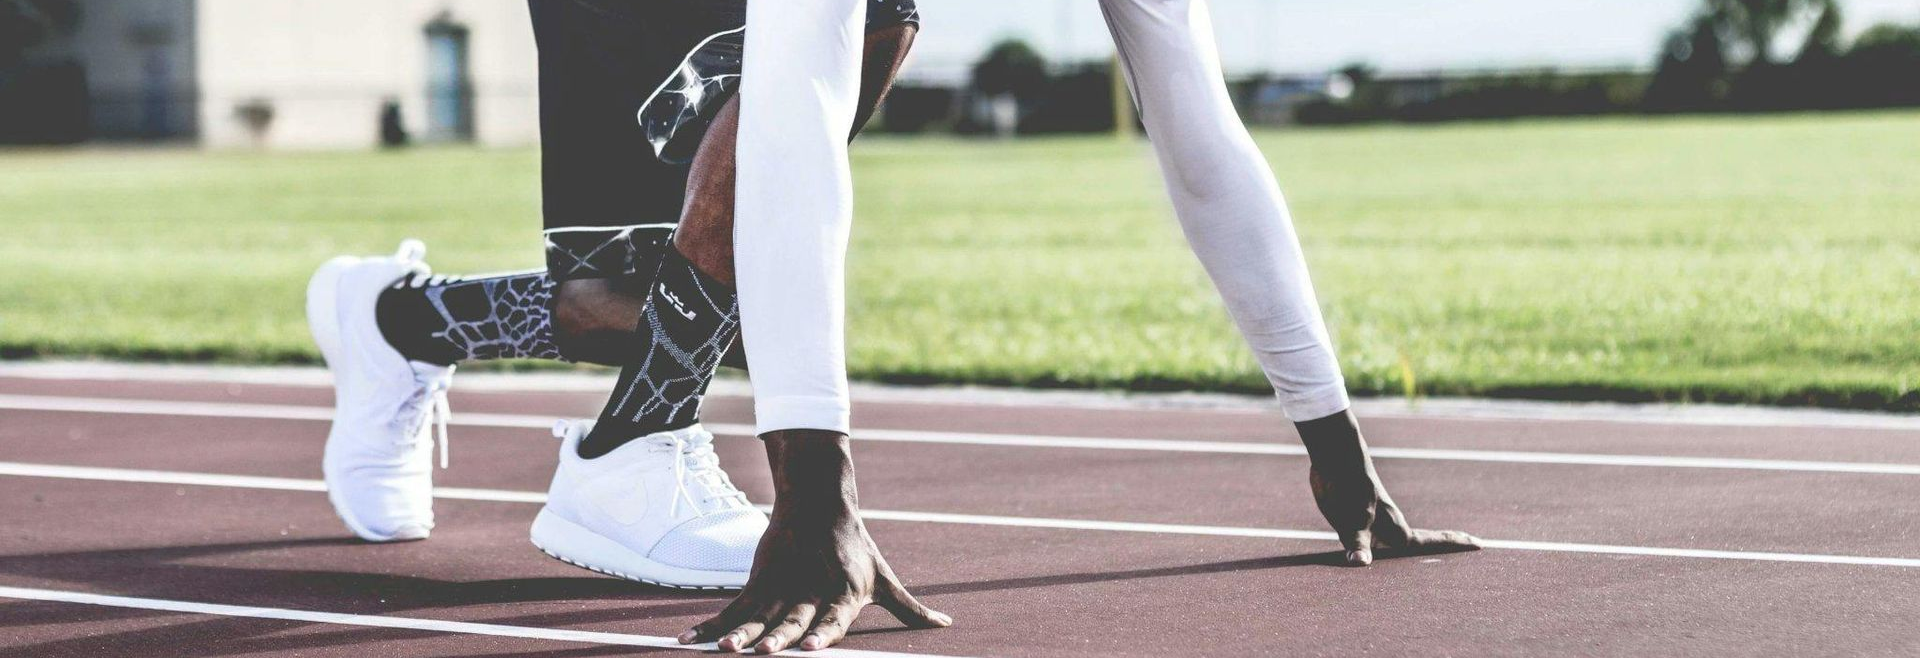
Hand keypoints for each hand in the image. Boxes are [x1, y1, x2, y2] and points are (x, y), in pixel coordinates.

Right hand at [680, 430, 950, 653]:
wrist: (818, 499)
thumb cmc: (856, 547)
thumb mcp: (884, 578)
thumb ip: (910, 609)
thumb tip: (944, 625)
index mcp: (845, 593)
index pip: (834, 617)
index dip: (823, 633)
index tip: (810, 648)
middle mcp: (812, 590)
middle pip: (792, 618)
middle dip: (778, 637)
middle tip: (764, 653)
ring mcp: (782, 585)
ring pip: (758, 614)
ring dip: (738, 634)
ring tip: (723, 650)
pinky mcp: (760, 579)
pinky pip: (733, 607)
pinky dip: (711, 625)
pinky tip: (690, 641)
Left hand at [1298, 411, 1480, 565]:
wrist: (1335, 457)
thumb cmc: (1346, 489)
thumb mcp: (1351, 521)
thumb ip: (1357, 544)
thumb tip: (1360, 563)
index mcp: (1395, 530)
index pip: (1431, 541)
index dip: (1454, 543)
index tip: (1480, 544)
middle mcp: (1390, 524)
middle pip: (1421, 541)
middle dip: (1442, 545)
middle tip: (1468, 544)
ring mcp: (1377, 517)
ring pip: (1398, 537)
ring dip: (1414, 545)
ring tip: (1428, 553)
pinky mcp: (1360, 511)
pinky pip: (1378, 532)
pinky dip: (1384, 541)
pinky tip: (1379, 544)